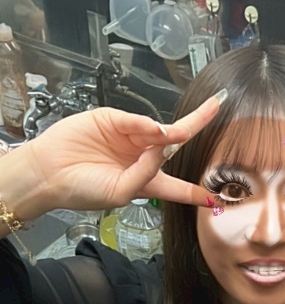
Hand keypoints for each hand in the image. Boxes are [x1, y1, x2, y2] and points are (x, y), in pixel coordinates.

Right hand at [19, 95, 223, 211]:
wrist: (49, 173)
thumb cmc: (82, 189)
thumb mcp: (120, 192)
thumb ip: (146, 173)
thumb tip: (164, 145)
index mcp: (146, 183)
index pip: (177, 188)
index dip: (196, 191)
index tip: (216, 195)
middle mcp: (142, 158)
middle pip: (176, 144)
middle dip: (196, 126)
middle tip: (215, 107)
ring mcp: (129, 137)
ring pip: (159, 130)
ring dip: (172, 131)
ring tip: (176, 134)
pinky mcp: (113, 120)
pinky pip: (137, 120)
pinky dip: (147, 124)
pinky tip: (154, 132)